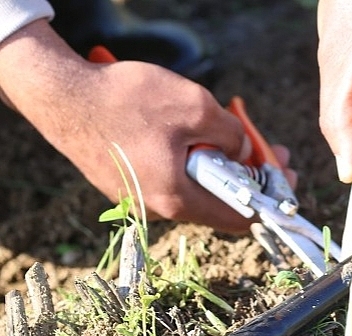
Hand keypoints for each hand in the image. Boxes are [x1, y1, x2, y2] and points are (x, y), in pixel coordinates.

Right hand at [0, 19, 294, 231]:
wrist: (62, 96)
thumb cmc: (127, 101)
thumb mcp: (195, 108)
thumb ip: (231, 136)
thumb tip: (242, 151)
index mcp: (178, 198)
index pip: (237, 219)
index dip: (268, 202)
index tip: (285, 182)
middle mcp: (159, 207)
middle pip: (218, 199)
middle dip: (250, 176)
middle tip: (269, 150)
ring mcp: (141, 196)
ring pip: (196, 185)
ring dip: (222, 164)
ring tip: (239, 137)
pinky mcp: (129, 181)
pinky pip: (173, 175)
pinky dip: (195, 159)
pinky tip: (201, 136)